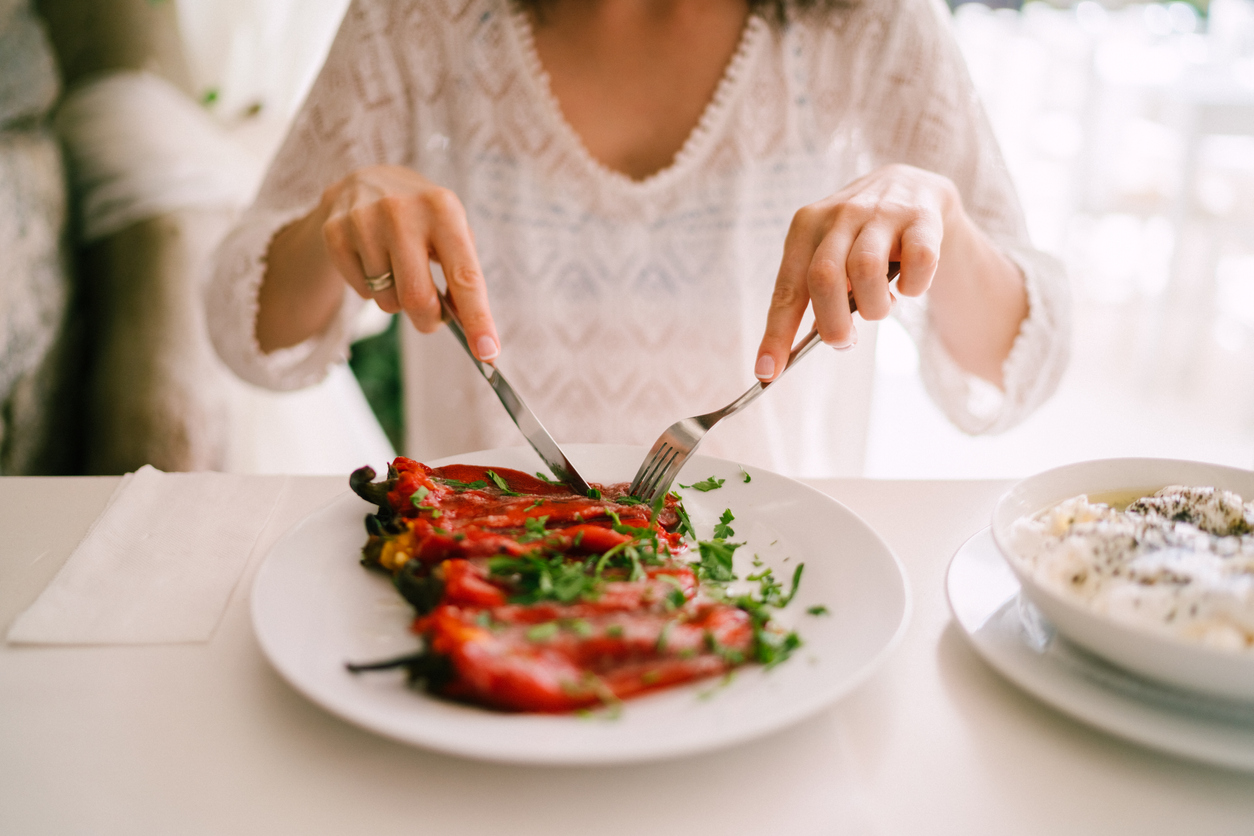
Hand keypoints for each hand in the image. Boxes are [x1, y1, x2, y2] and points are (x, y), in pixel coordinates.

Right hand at [319, 165, 499, 360]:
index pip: (465, 276)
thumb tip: (470, 328)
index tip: (488, 352)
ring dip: (399, 301)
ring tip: (399, 270)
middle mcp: (402, 211)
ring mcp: (363, 221)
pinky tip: (374, 260)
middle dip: (429, 320)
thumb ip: (462, 274)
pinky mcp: (335, 233)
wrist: (366, 181)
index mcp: (443, 209)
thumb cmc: (423, 218)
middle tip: (433, 320)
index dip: (478, 318)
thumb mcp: (451, 229)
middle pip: (417, 298)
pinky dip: (373, 289)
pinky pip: (362, 292)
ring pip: (388, 300)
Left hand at [754, 164, 956, 380]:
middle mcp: (839, 215)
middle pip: (824, 278)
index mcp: (805, 227)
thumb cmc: (862, 238)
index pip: (786, 289)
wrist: (913, 187)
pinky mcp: (921, 218)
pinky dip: (914, 286)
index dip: (776, 334)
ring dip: (875, 308)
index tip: (768, 372)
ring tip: (881, 306)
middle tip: (844, 340)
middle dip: (833, 324)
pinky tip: (909, 286)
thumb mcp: (833, 256)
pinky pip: (917, 263)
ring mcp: (881, 213)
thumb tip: (823, 336)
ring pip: (867, 271)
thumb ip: (822, 293)